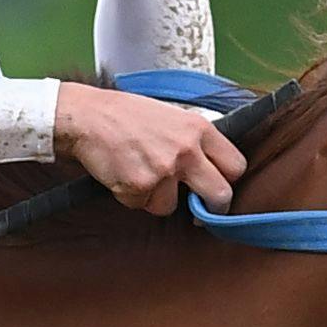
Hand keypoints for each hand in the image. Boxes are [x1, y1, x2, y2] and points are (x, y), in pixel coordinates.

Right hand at [53, 83, 245, 214]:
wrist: (90, 117)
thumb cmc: (127, 115)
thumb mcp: (171, 116)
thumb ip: (194, 140)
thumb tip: (210, 169)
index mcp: (199, 129)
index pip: (236, 166)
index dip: (228, 180)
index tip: (219, 187)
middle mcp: (186, 150)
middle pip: (220, 194)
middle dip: (212, 207)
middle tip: (202, 210)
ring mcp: (164, 170)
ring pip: (172, 206)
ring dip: (156, 198)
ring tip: (140, 172)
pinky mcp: (140, 187)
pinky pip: (143, 205)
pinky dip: (133, 196)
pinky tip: (124, 174)